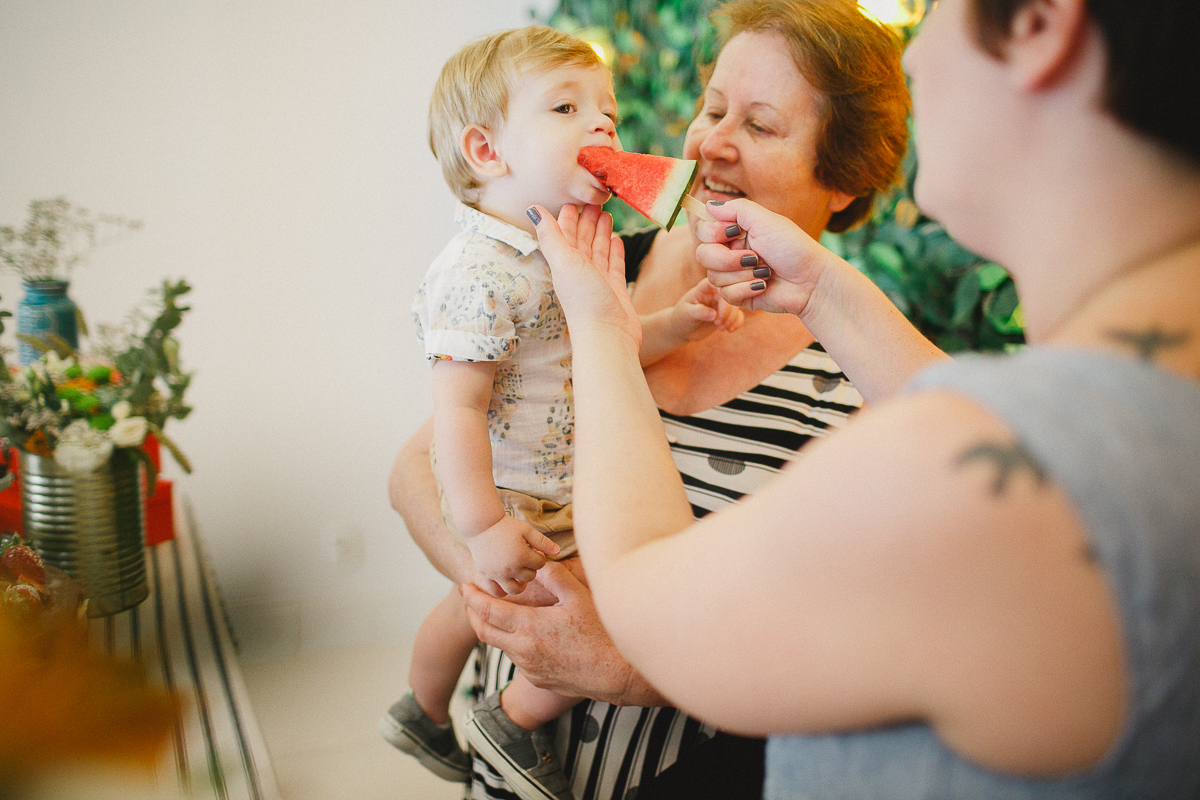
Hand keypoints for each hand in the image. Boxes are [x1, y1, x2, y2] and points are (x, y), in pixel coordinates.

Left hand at [462, 560, 667, 705]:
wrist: (615, 675)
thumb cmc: (600, 634)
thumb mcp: (579, 597)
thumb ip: (555, 576)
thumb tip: (540, 563)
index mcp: (528, 627)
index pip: (488, 611)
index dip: (472, 597)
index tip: (464, 586)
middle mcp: (522, 651)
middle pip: (484, 631)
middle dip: (473, 614)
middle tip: (471, 599)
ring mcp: (529, 668)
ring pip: (502, 646)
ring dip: (496, 629)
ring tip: (503, 613)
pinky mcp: (538, 680)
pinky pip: (518, 659)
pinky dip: (515, 644)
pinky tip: (529, 635)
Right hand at [465, 516, 559, 596]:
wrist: (480, 524)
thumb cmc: (505, 525)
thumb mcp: (527, 530)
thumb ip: (543, 542)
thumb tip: (558, 551)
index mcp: (522, 556)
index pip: (540, 564)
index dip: (539, 556)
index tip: (533, 549)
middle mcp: (510, 568)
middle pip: (530, 577)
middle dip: (531, 567)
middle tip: (525, 557)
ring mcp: (496, 574)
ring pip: (515, 590)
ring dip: (520, 583)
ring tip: (519, 573)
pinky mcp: (485, 575)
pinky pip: (496, 592)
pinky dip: (503, 591)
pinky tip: (506, 582)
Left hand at [527, 203, 639, 347]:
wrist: (607, 336)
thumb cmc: (584, 301)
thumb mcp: (564, 262)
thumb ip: (550, 236)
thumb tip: (532, 208)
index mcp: (564, 263)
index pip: (565, 233)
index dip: (568, 216)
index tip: (575, 197)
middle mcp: (579, 271)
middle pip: (582, 239)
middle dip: (587, 219)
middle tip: (596, 199)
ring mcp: (597, 280)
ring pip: (598, 249)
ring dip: (601, 232)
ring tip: (607, 214)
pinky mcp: (615, 289)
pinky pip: (614, 264)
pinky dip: (614, 251)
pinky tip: (617, 239)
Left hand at [671, 277, 744, 341]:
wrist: (682, 329)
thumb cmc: (682, 318)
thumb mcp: (687, 314)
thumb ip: (699, 312)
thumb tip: (714, 314)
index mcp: (704, 288)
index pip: (718, 284)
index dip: (723, 295)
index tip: (718, 311)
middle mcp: (715, 293)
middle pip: (730, 297)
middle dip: (727, 312)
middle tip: (718, 324)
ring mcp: (722, 303)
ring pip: (736, 307)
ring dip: (732, 319)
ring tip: (721, 328)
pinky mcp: (727, 314)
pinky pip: (738, 316)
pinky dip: (737, 323)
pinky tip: (730, 330)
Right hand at [695, 198, 833, 318]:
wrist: (810, 281)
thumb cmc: (793, 248)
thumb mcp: (765, 221)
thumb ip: (736, 209)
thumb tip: (709, 204)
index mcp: (736, 231)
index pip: (704, 230)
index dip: (711, 233)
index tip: (732, 232)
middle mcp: (731, 251)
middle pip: (703, 255)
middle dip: (727, 259)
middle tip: (753, 257)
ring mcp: (734, 274)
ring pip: (713, 276)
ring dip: (742, 274)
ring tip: (765, 272)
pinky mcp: (738, 295)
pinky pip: (725, 294)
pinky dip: (746, 289)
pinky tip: (763, 285)